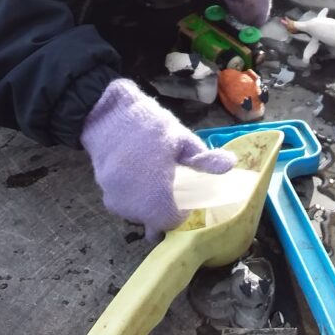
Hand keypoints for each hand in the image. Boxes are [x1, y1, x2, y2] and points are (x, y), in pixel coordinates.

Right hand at [81, 79, 234, 239]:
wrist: (107, 113)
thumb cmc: (147, 125)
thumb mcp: (180, 138)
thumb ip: (203, 159)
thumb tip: (231, 164)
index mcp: (156, 193)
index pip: (172, 221)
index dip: (181, 211)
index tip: (184, 194)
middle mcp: (133, 204)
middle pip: (153, 221)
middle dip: (164, 210)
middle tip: (170, 186)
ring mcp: (115, 199)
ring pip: (137, 214)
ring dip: (147, 205)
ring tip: (152, 178)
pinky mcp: (103, 191)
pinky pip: (123, 204)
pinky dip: (132, 197)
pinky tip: (136, 176)